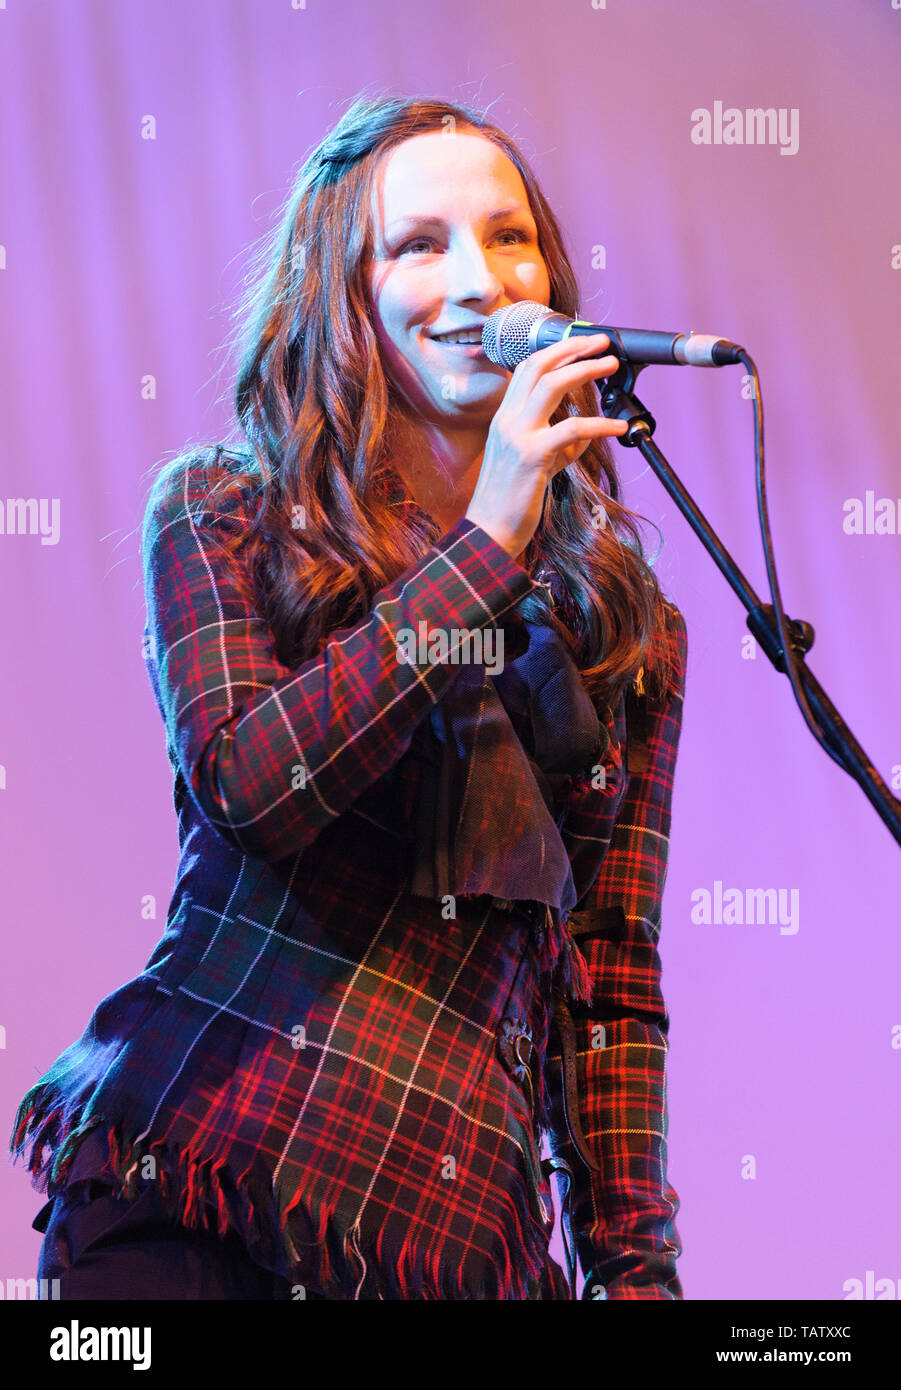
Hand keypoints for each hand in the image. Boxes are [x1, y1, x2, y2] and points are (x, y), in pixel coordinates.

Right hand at [464, 332, 626, 561]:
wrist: (488, 532)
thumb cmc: (510, 501)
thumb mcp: (535, 464)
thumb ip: (558, 445)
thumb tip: (586, 433)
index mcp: (505, 419)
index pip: (526, 370)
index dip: (555, 352)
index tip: (581, 344)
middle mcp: (507, 421)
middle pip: (538, 366)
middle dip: (572, 348)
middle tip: (601, 342)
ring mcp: (517, 436)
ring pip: (552, 386)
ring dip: (585, 370)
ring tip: (610, 365)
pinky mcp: (532, 456)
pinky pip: (572, 429)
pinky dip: (600, 425)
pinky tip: (618, 427)